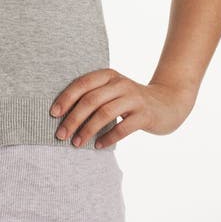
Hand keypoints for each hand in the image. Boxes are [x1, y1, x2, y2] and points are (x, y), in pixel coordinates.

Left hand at [49, 68, 197, 149]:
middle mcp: (120, 83)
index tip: (53, 114)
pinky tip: (98, 146)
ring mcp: (133, 98)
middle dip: (73, 118)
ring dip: (87, 130)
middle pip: (91, 100)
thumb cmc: (130, 100)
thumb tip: (62, 115)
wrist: (167, 103)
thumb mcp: (112, 91)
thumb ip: (93, 96)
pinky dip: (108, 138)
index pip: (82, 83)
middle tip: (60, 134)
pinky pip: (123, 127)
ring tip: (76, 143)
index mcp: (108, 75)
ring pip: (104, 113)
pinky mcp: (145, 114)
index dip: (66, 98)